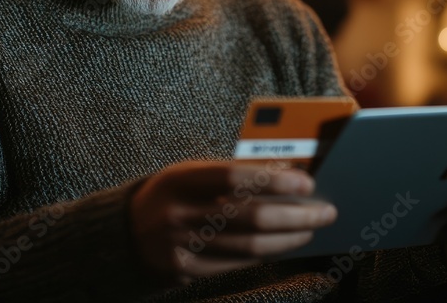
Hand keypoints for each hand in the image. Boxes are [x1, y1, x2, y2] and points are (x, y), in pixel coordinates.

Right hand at [129, 160, 337, 285]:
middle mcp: (178, 213)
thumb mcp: (188, 175)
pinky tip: (283, 245)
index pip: (235, 177)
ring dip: (287, 238)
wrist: (122, 234)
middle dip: (294, 215)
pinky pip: (236, 264)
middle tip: (324, 211)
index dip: (274, 180)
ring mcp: (180, 246)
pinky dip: (265, 255)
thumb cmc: (169, 195)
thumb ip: (229, 175)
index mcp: (179, 179)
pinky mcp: (185, 271)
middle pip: (249, 216)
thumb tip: (284, 177)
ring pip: (248, 246)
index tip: (307, 183)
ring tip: (310, 229)